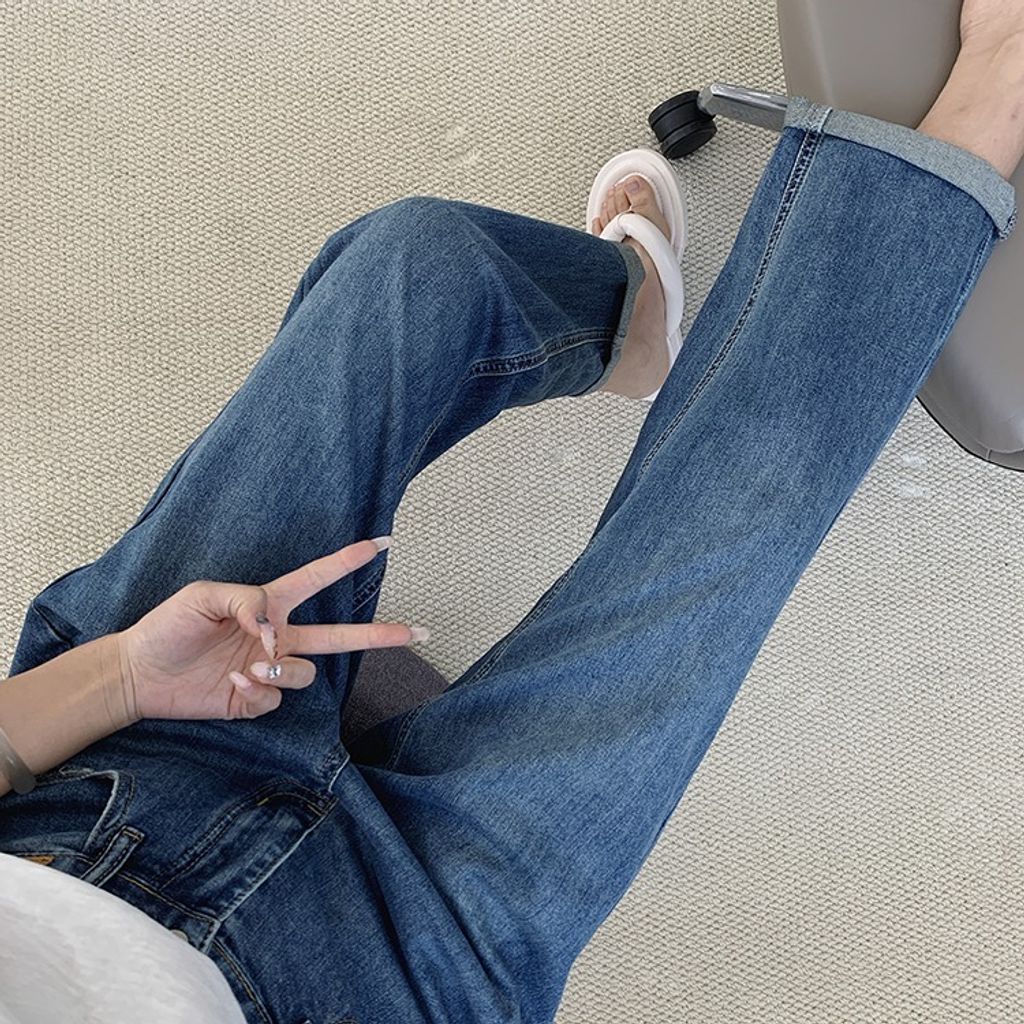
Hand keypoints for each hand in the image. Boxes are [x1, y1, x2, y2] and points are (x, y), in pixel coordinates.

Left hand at [114, 537, 426, 721]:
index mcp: (269, 603)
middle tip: (418, 632)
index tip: (382, 544)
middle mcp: (278, 637)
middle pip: (341, 636)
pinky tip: (234, 682)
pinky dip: (259, 690)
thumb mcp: (203, 596)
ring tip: (251, 666)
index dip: (349, 561)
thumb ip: (247, 604)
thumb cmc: (168, 625)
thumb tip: (277, 634)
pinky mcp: (256, 699)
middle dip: (381, 634)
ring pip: (306, 672)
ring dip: (283, 669)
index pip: (318, 578)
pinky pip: (276, 697)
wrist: (138, 673)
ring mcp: (270, 670)